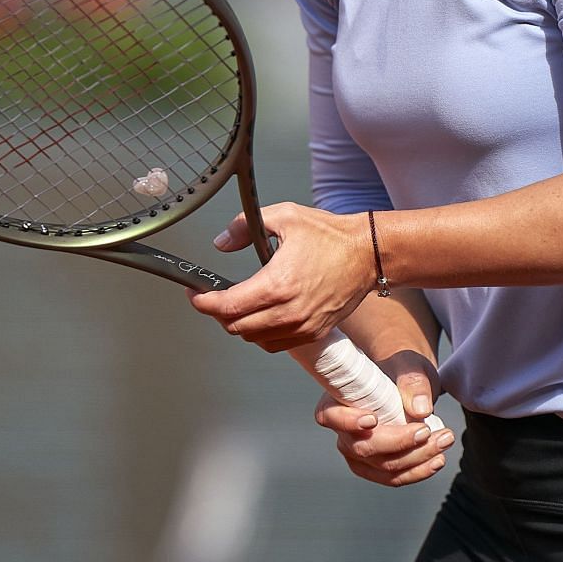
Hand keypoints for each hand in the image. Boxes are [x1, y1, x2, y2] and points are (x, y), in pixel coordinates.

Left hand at [187, 203, 375, 351]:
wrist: (367, 254)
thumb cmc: (331, 236)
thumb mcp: (285, 216)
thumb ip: (245, 226)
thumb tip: (221, 242)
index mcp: (278, 284)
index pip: (227, 306)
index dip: (203, 302)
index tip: (195, 294)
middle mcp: (289, 312)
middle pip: (236, 327)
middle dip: (217, 313)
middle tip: (211, 297)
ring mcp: (302, 326)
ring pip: (254, 339)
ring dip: (238, 325)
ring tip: (234, 305)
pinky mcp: (313, 333)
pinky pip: (275, 345)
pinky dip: (260, 334)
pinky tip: (258, 316)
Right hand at [315, 351, 453, 486]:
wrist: (409, 383)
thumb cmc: (402, 370)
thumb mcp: (409, 366)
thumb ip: (413, 382)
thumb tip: (420, 409)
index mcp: (336, 400)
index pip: (331, 416)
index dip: (348, 421)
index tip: (373, 419)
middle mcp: (342, 431)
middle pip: (363, 448)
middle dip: (399, 443)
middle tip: (427, 430)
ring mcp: (358, 453)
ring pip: (383, 467)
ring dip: (416, 459)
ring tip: (444, 440)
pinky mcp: (377, 468)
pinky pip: (395, 478)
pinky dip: (418, 471)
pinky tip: (438, 460)